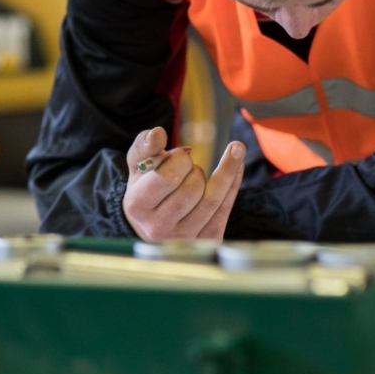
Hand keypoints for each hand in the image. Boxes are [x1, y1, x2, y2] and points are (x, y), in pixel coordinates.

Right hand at [121, 126, 245, 241]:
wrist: (153, 223)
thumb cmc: (146, 187)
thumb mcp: (138, 165)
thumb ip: (145, 146)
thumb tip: (158, 133)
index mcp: (137, 206)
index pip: (167, 177)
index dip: (178, 160)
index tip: (178, 155)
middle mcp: (158, 228)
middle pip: (192, 187)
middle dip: (195, 169)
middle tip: (187, 168)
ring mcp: (185, 238)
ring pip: (213, 198)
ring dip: (216, 173)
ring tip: (202, 169)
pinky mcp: (207, 240)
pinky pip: (226, 206)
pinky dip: (233, 179)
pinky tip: (237, 163)